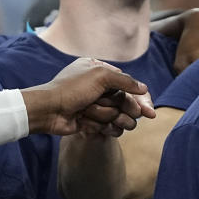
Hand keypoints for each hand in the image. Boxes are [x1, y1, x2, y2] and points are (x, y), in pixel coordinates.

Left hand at [21, 58, 155, 135]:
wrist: (49, 110)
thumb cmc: (71, 89)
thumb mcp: (100, 76)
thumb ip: (125, 81)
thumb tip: (144, 88)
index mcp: (100, 71)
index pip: (129, 85)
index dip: (141, 99)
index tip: (149, 112)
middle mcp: (99, 87)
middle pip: (126, 103)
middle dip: (125, 110)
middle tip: (129, 117)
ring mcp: (95, 104)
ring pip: (117, 116)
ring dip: (106, 117)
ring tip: (91, 114)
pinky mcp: (91, 121)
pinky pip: (108, 128)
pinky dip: (100, 126)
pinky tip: (88, 124)